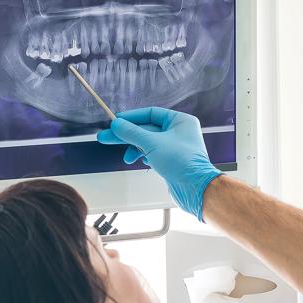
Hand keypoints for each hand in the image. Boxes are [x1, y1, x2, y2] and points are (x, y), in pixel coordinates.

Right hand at [95, 107, 221, 219]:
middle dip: (127, 135)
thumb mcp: (152, 143)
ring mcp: (176, 147)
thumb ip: (132, 133)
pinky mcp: (172, 161)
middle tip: (107, 137)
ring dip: (135, 149)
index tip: (117, 121)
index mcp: (180, 121)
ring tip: (126, 157)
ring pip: (149, 143)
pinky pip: (153, 154)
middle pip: (147, 129)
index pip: (151, 113)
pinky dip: (144, 157)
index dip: (132, 117)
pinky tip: (141, 161)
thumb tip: (117, 125)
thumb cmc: (182, 162)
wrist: (195, 188)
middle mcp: (179, 132)